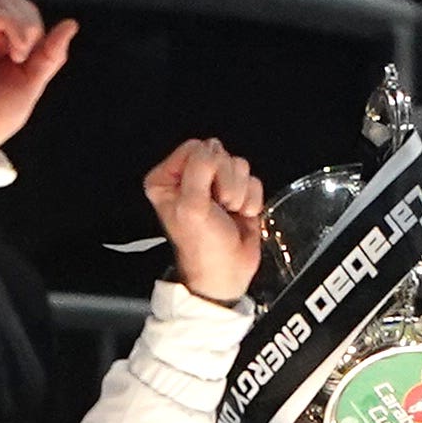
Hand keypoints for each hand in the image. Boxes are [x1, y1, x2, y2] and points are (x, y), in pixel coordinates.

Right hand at [0, 0, 77, 154]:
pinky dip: (9, 26)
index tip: (36, 55)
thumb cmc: (0, 115)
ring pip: (2, 2)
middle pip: (14, 1)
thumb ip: (50, 53)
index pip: (24, 11)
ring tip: (21, 55)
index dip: (36, 25)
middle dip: (31, 22)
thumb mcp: (34, 82)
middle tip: (27, 54)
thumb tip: (71, 24)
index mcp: (5, 43)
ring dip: (21, 24)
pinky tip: (15, 52)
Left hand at [145, 136, 266, 305]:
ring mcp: (216, 184)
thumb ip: (199, 170)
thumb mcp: (192, 206)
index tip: (205, 195)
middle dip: (226, 182)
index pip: (195, 148)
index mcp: (168, 178)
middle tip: (219, 207)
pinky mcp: (239, 193)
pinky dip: (251, 200)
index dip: (207, 169)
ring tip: (229, 213)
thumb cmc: (203, 246)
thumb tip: (213, 149)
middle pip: (220, 154)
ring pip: (239, 166)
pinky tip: (241, 216)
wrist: (226, 274)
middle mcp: (190, 177)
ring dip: (239, 193)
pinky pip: (253, 180)